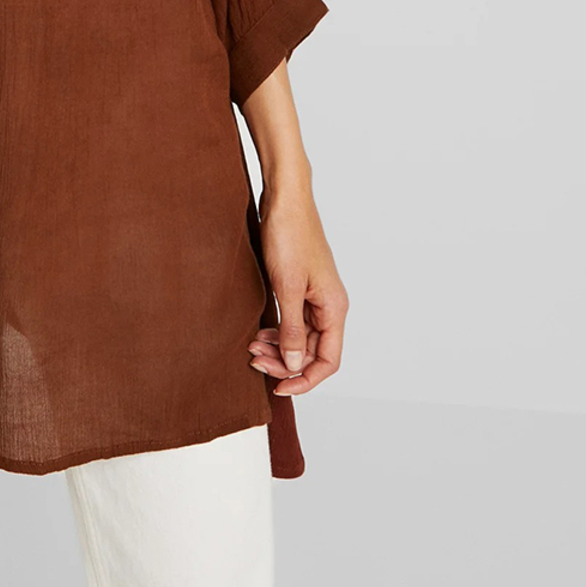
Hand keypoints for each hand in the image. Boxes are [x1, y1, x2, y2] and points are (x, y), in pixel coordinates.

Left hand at [248, 183, 347, 394]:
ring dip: (278, 349)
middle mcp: (329, 306)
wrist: (285, 198)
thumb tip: (295, 364)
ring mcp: (316, 296)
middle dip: (284, 363)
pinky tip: (259, 332)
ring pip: (301, 338)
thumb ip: (292, 329)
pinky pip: (293, 321)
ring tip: (251, 348)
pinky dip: (277, 331)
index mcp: (334, 308)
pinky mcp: (301, 287)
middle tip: (253, 360)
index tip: (279, 388)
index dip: (305, 379)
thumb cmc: (289, 235)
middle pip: (313, 352)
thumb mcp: (287, 287)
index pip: (328, 361)